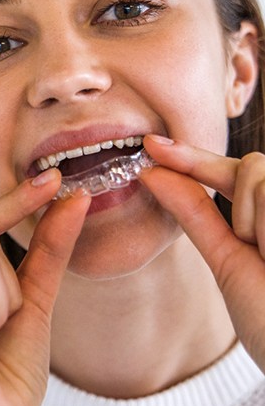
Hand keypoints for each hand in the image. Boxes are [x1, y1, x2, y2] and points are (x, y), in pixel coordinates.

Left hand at [141, 134, 264, 371]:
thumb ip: (195, 213)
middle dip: (241, 204)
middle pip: (252, 165)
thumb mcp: (228, 260)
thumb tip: (150, 173)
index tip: (151, 145)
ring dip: (254, 220)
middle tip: (258, 249)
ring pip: (260, 174)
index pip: (231, 172)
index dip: (190, 157)